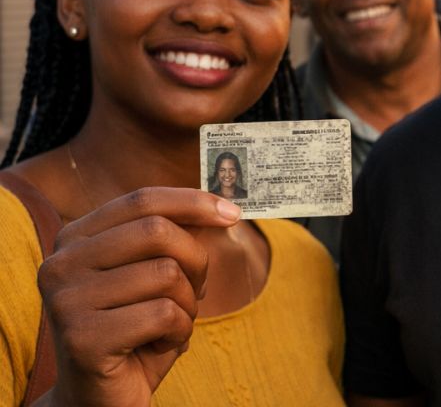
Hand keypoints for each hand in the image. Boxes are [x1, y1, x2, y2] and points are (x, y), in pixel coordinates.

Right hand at [36, 187, 240, 405]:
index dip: (193, 202)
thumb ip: (176, 239)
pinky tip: (158, 346)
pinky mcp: (82, 338)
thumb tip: (224, 208)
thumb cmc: (136, 333)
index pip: (141, 200)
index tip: (233, 214)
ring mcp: (66, 301)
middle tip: (194, 292)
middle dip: (195, 261)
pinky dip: (179, 332)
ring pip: (166, 274)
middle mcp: (60, 264)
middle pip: (157, 232)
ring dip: (186, 305)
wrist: (101, 399)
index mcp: (75, 239)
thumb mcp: (156, 277)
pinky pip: (164, 314)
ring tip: (167, 326)